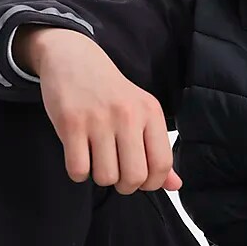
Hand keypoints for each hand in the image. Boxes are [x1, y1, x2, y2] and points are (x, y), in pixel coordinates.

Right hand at [26, 28, 182, 192]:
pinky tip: (80, 157)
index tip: (141, 180)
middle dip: (125, 186)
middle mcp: (128, 115)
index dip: (152, 183)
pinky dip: (78, 173)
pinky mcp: (71, 123)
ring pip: (106, 177)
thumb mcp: (140, 113)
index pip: (162, 164)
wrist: (73, 59)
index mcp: (150, 112)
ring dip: (100, 177)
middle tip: (117, 174)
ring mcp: (98, 119)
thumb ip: (157, 150)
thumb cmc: (110, 92)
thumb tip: (175, 185)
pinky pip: (78, 169)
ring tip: (98, 161)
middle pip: (134, 177)